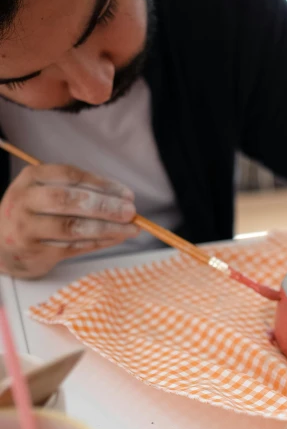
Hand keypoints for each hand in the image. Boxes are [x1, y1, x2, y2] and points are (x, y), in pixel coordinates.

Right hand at [0, 164, 138, 277]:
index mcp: (31, 178)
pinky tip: (115, 238)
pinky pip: (73, 247)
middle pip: (70, 201)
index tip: (127, 194)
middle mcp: (26, 201)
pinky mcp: (35, 252)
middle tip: (131, 212)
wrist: (1, 245)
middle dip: (105, 207)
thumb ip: (76, 191)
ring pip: (73, 228)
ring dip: (107, 228)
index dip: (102, 185)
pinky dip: (99, 243)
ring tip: (131, 229)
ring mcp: (27, 228)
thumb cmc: (33, 214)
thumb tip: (121, 198)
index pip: (71, 176)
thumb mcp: (44, 192)